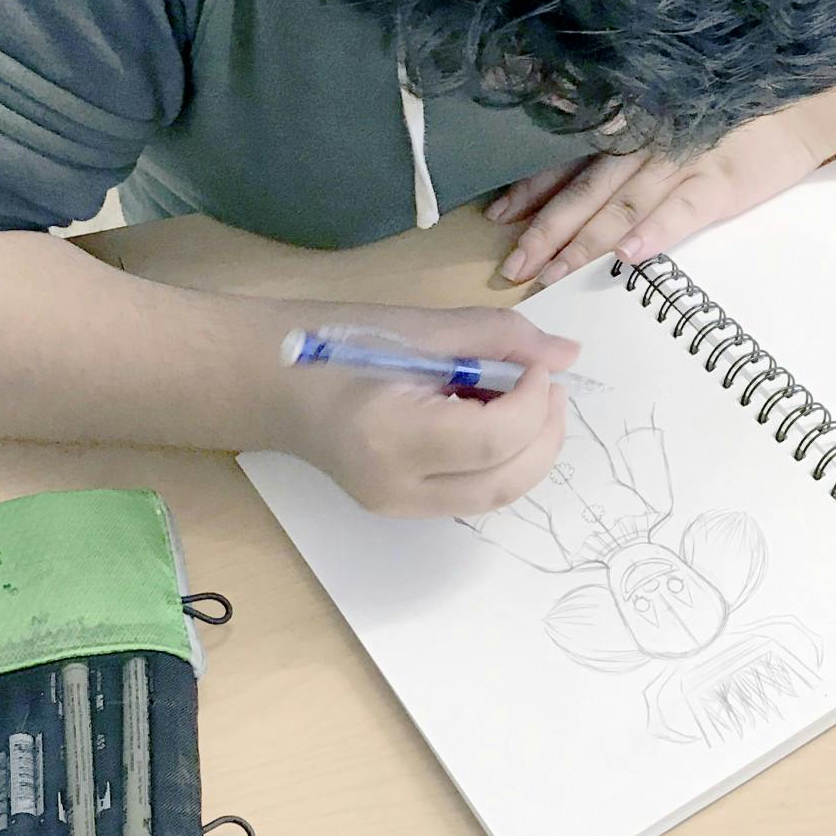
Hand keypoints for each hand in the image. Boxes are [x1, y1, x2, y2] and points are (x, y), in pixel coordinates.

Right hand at [268, 301, 577, 516]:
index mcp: (391, 435)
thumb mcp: (420, 327)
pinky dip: (501, 459)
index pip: (492, 439)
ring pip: (494, 496)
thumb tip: (567, 355)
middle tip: (551, 387)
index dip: (533, 403)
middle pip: (503, 483)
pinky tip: (497, 419)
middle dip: (545, 435)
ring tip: (529, 401)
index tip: (539, 366)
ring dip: (530, 451)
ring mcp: (397, 507)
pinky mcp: (401, 509)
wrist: (269, 383)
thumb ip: (498, 337)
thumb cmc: (336, 341)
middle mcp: (395, 487)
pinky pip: (472, 492)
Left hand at [488, 102, 835, 285]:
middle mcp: (646, 142)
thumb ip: (621, 132)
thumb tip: (568, 165)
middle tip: (512, 266)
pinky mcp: (719, 183)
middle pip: (585, 190)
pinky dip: (655, 232)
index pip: (567, 159)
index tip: (496, 216)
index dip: (531, 189)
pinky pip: (681, 210)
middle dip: (545, 230)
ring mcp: (682, 162)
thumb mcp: (668, 109)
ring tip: (553, 274)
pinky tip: (629, 256)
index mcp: (629, 126)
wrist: (799, 103)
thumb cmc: (728, 108)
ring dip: (585, 242)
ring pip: (622, 205)